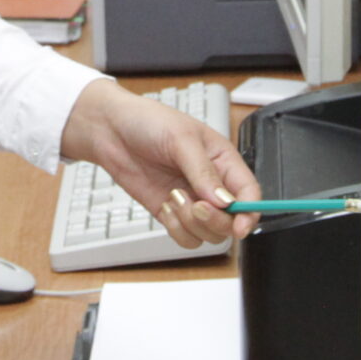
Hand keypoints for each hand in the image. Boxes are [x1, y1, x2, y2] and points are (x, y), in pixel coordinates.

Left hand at [59, 81, 260, 247]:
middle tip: (196, 206)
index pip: (249, 193)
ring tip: (174, 198)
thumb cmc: (148, 122)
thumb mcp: (181, 139)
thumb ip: (204, 171)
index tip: (239, 226)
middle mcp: (212, 184)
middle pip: (231, 221)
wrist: (111, 130)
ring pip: (208, 234)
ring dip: (191, 223)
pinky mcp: (172, 212)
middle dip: (215, 220)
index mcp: (224, 161)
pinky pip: (186, 237)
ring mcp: (191, 200)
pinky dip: (177, 229)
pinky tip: (165, 206)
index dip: (250, 213)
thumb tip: (224, 201)